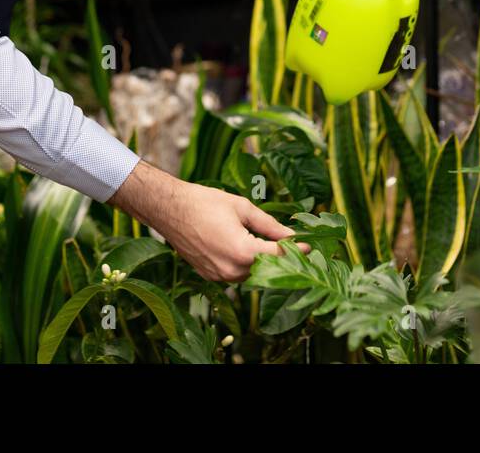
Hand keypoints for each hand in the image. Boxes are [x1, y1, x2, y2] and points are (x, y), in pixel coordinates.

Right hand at [109, 162, 309, 283]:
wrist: (169, 209)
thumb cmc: (204, 202)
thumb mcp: (242, 207)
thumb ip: (269, 224)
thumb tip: (291, 234)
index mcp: (242, 251)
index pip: (279, 255)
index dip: (297, 249)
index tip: (310, 244)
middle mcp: (231, 270)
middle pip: (267, 268)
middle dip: (282, 257)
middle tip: (297, 245)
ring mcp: (219, 276)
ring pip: (252, 272)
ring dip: (263, 261)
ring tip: (275, 245)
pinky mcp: (210, 276)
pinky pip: (236, 273)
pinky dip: (246, 263)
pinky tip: (250, 248)